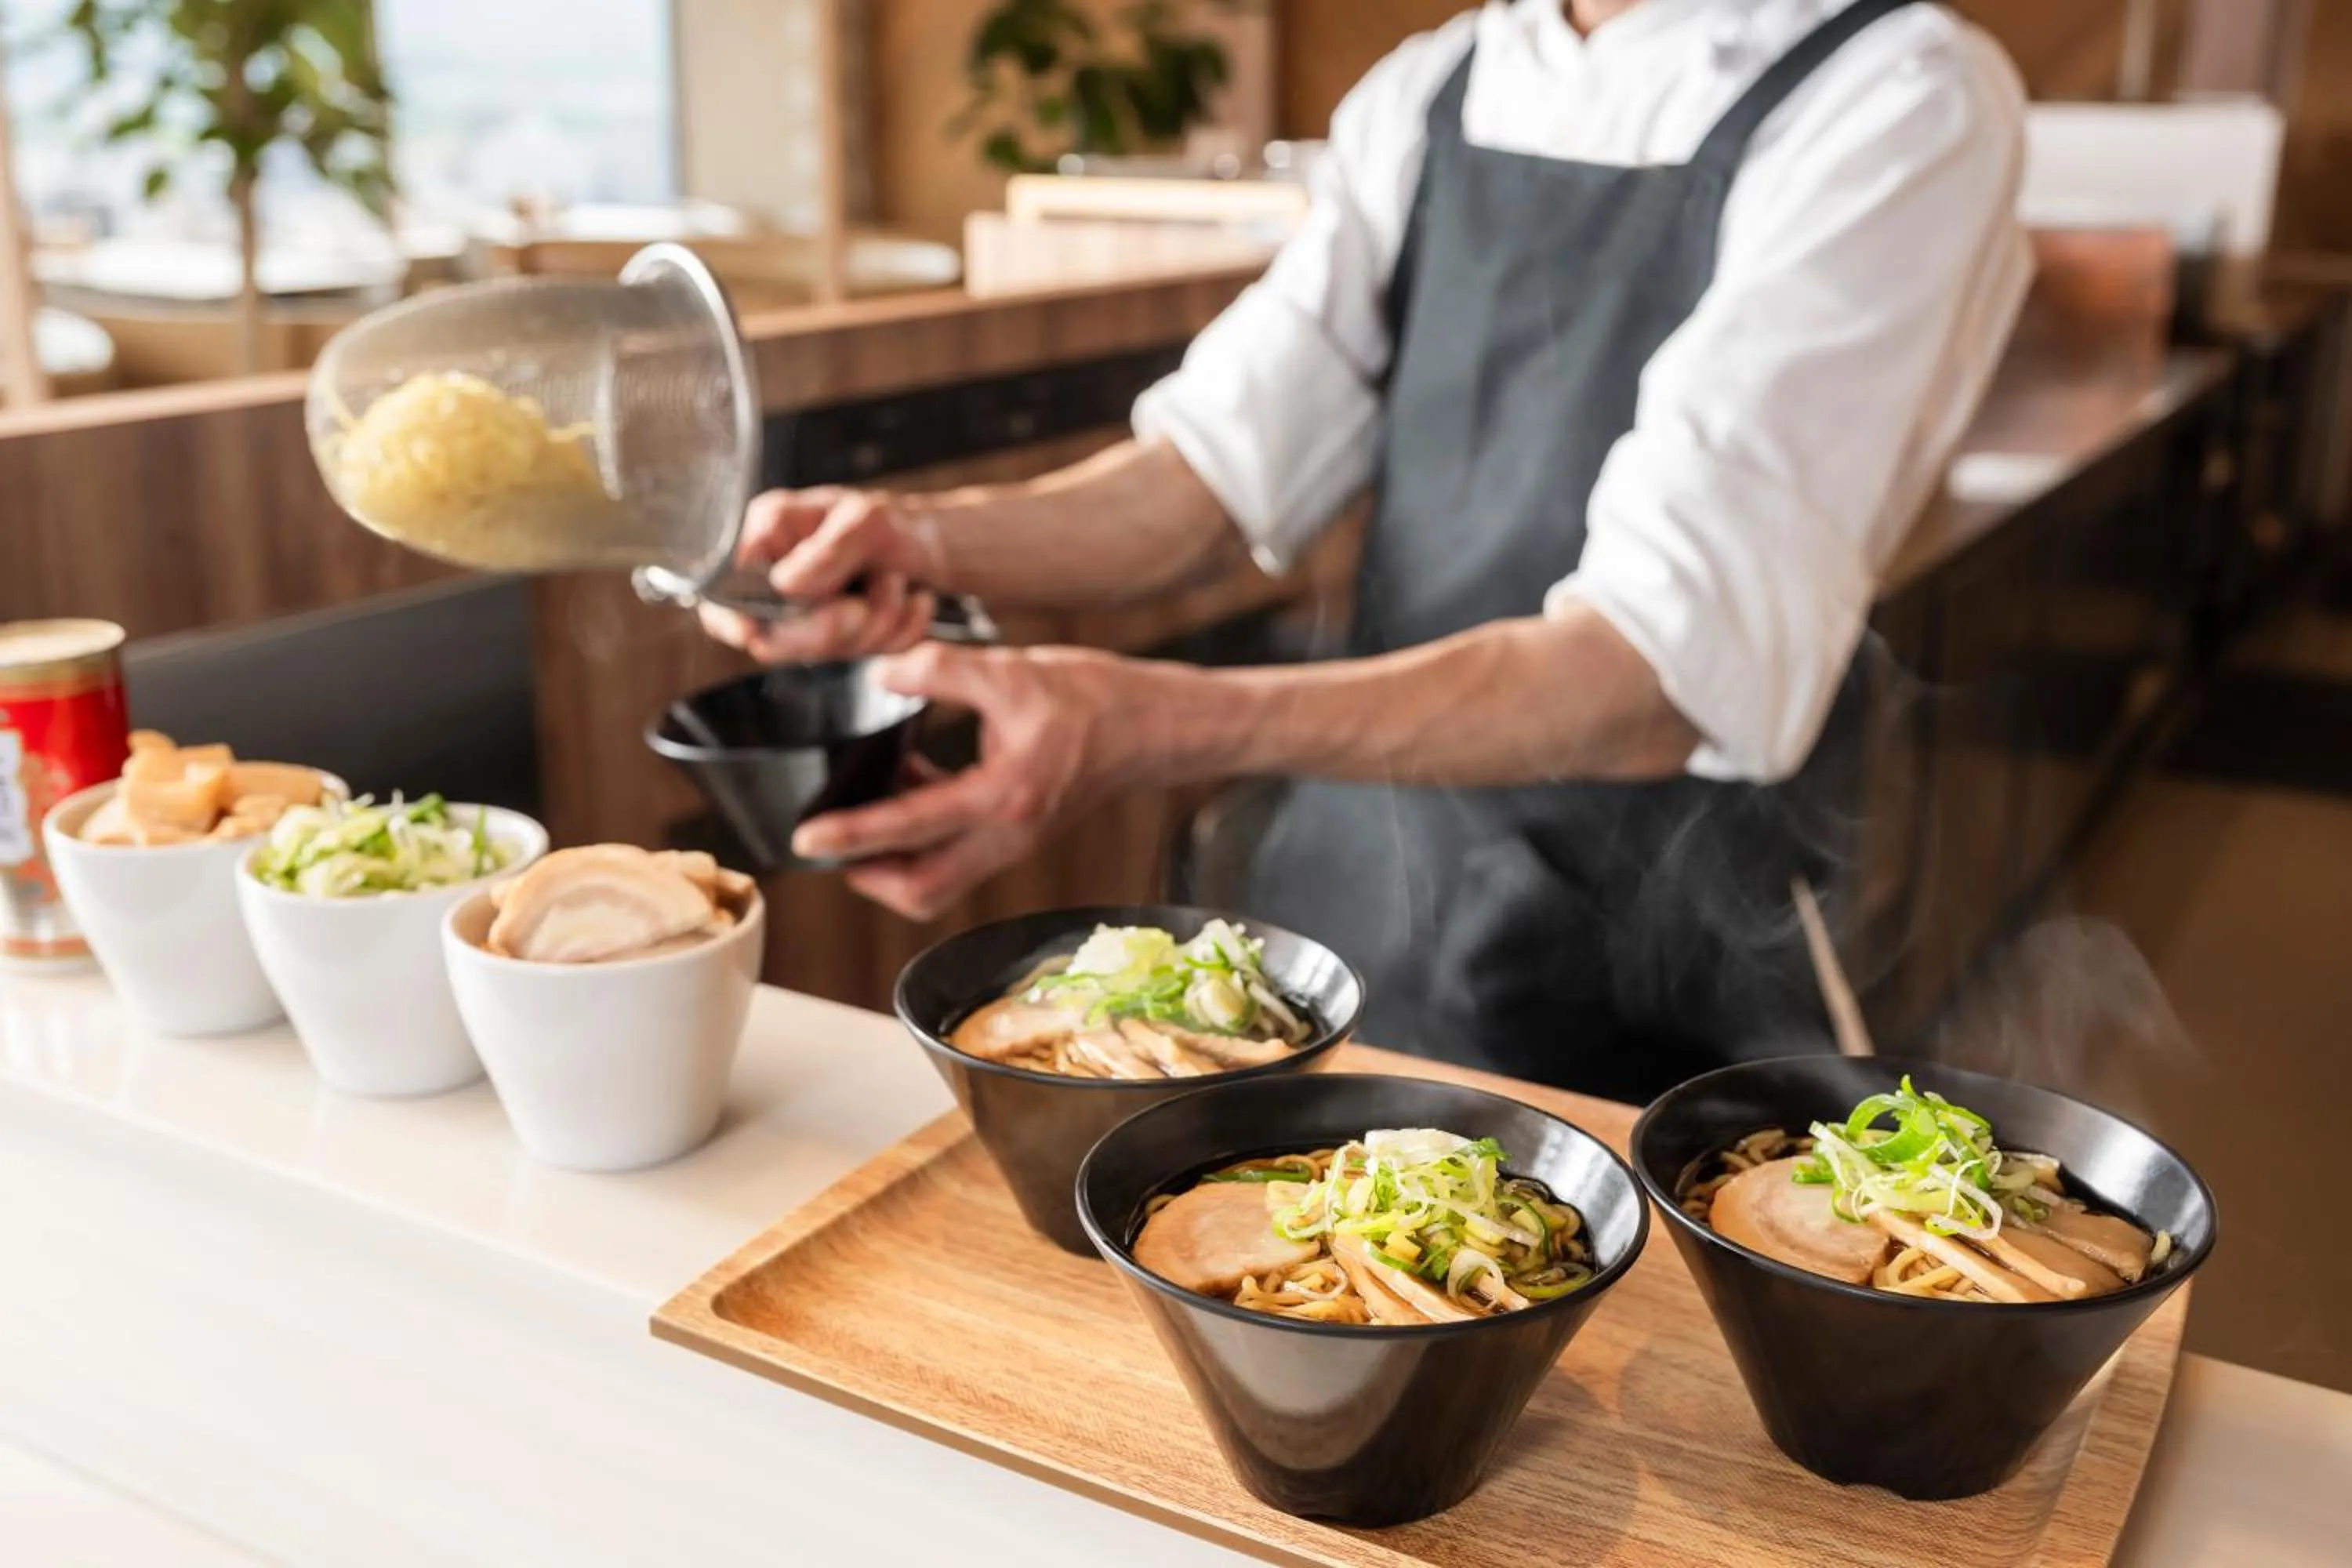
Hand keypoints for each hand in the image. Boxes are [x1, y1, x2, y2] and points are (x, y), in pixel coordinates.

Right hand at [698, 487, 943, 662]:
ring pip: (826, 652)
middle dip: (830, 627)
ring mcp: (810, 620)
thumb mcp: (864, 520)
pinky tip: (913, 602)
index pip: (723, 592)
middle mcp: (779, 584)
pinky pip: (869, 658)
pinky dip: (900, 634)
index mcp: (767, 539)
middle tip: (865, 604)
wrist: (935, 544)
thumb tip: (785, 584)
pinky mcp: (843, 644)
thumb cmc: (888, 521)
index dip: (732, 618)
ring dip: (878, 621)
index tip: (754, 632)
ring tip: (895, 581)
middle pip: (773, 639)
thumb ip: (827, 550)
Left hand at [792, 642, 1154, 919]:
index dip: (853, 835)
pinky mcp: (1015, 837)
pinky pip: (954, 858)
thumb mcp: (1011, 669)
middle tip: (824, 841)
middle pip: (922, 890)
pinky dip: (919, 837)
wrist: (1152, 726)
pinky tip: (906, 780)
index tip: (806, 837)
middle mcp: (1008, 834)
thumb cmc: (1092, 698)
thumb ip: (940, 668)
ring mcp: (1013, 843)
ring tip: (859, 813)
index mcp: (1005, 794)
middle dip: (865, 875)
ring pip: (936, 883)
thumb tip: (878, 673)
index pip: (912, 827)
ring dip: (891, 863)